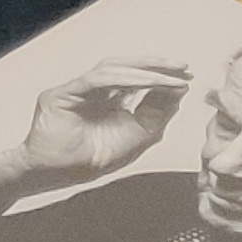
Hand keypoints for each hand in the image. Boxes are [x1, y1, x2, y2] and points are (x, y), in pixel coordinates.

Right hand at [0, 60, 184, 186]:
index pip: (135, 81)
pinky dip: (123, 79)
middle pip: (126, 68)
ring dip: (144, 71)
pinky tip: (145, 81)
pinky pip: (96, 80)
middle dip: (155, 66)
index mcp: (107, 100)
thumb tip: (178, 92)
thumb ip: (154, 115)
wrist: (56, 175)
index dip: (160, 77)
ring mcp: (77, 88)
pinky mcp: (63, 92)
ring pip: (112, 68)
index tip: (186, 77)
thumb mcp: (134, 138)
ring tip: (170, 75)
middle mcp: (93, 90)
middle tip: (182, 66)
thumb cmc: (89, 159)